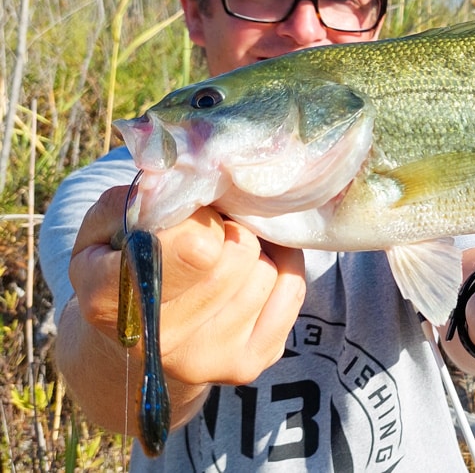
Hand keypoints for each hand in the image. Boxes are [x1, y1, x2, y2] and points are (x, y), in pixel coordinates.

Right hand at [69, 186, 306, 386]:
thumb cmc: (124, 265)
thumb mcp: (104, 227)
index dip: (190, 242)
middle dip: (227, 229)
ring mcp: (206, 360)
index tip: (199, 233)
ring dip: (253, 247)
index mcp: (107, 301)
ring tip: (227, 248)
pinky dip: (281, 266)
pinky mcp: (246, 365)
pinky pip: (290, 291)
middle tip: (211, 229)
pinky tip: (253, 266)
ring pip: (264, 272)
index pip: (164, 265)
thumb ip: (135, 203)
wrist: (140, 336)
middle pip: (230, 260)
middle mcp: (157, 342)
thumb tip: (181, 188)